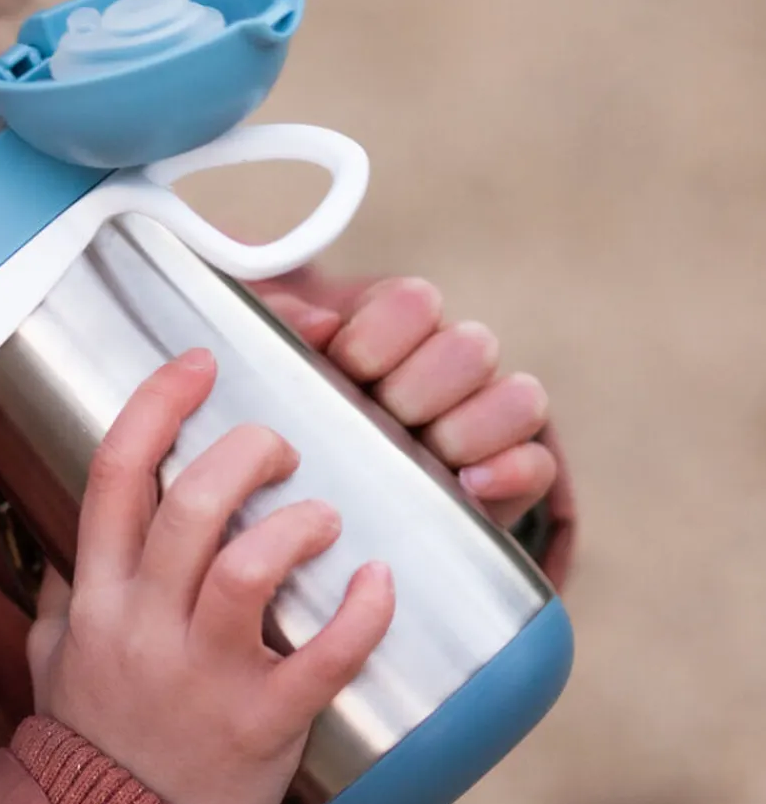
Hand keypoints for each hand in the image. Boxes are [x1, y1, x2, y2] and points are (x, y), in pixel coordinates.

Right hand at [27, 350, 394, 803]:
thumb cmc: (94, 737)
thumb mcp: (57, 653)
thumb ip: (72, 584)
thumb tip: (82, 524)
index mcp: (99, 597)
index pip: (116, 474)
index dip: (160, 404)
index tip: (201, 360)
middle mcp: (146, 627)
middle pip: (191, 506)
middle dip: (247, 452)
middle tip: (282, 446)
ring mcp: (204, 677)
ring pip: (250, 569)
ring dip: (300, 524)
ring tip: (325, 518)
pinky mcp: (263, 725)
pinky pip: (322, 659)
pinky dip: (361, 615)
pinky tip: (382, 583)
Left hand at [252, 270, 555, 530]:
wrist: (302, 501)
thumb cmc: (288, 419)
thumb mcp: (267, 368)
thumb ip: (275, 325)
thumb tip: (319, 323)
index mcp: (395, 332)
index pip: (417, 302)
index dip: (380, 334)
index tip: (345, 366)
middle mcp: (449, 370)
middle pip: (472, 347)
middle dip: (420, 387)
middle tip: (381, 417)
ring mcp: (483, 424)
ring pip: (520, 398)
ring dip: (468, 426)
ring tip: (424, 453)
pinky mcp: (505, 482)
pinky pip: (536, 464)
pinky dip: (511, 471)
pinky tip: (468, 485)